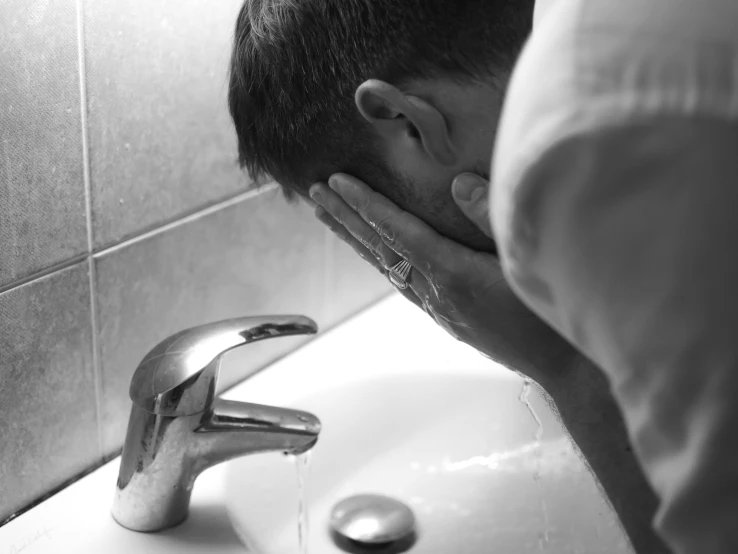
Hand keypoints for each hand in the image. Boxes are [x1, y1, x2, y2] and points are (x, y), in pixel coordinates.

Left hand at [309, 172, 574, 392]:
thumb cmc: (555, 311)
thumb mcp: (528, 257)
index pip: (398, 232)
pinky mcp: (450, 318)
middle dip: (346, 218)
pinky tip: (378, 254)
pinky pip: (404, 282)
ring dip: (358, 239)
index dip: (366, 205)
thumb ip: (491, 218)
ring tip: (332, 218)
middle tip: (314, 194)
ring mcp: (442, 309)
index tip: (335, 183)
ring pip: (387, 268)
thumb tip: (457, 184)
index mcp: (455, 274)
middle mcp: (439, 293)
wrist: (566, 368)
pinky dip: (382, 260)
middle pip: (381, 250)